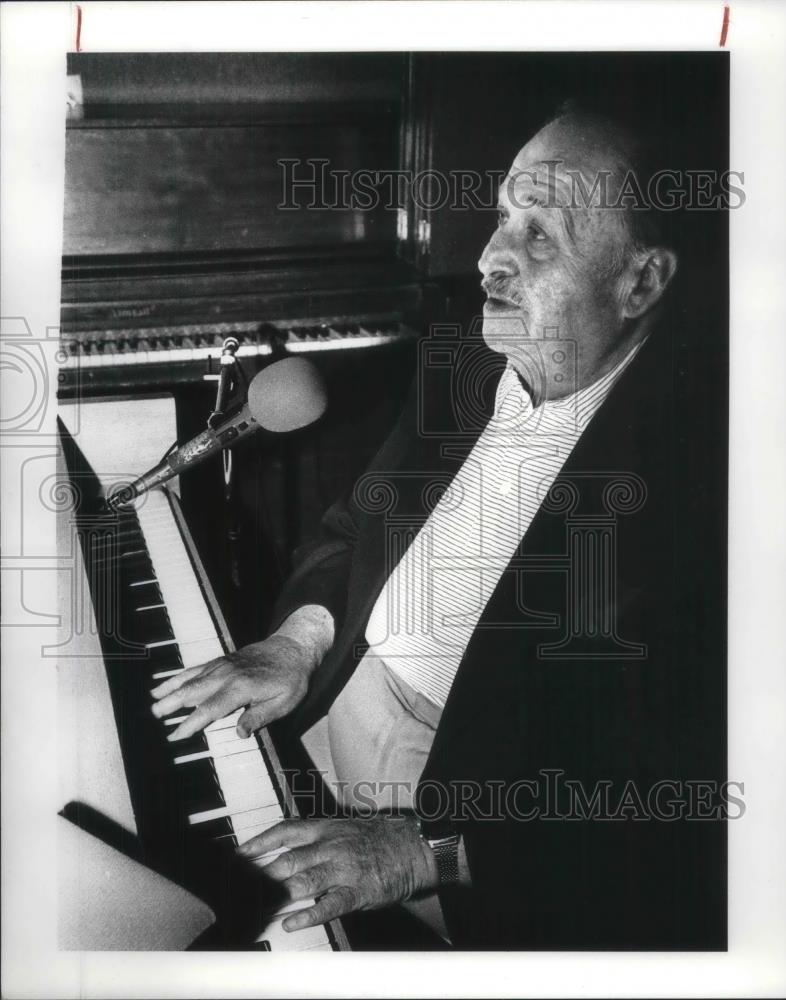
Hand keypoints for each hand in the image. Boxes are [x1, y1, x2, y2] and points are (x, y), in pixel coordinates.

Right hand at [150, 605, 332, 740]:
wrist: (294, 649)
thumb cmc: (291, 679)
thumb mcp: (283, 702)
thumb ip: (260, 717)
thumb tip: (239, 732)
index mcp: (242, 688)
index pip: (210, 709)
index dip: (191, 723)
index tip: (176, 735)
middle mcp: (228, 675)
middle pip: (194, 691)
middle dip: (172, 703)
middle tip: (155, 716)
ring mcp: (223, 666)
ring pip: (191, 678)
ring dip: (171, 689)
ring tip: (153, 701)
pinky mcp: (222, 661)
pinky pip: (196, 669)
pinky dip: (179, 676)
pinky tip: (167, 683)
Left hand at [238, 816, 437, 931]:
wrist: (413, 846)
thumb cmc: (378, 838)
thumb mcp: (344, 828)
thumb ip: (317, 838)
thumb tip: (287, 851)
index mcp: (326, 828)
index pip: (285, 831)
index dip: (260, 842)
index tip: (239, 854)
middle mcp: (331, 846)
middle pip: (288, 859)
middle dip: (262, 874)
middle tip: (241, 888)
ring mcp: (344, 868)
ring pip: (304, 880)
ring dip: (278, 894)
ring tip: (257, 906)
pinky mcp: (358, 890)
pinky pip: (330, 904)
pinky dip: (309, 914)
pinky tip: (292, 923)